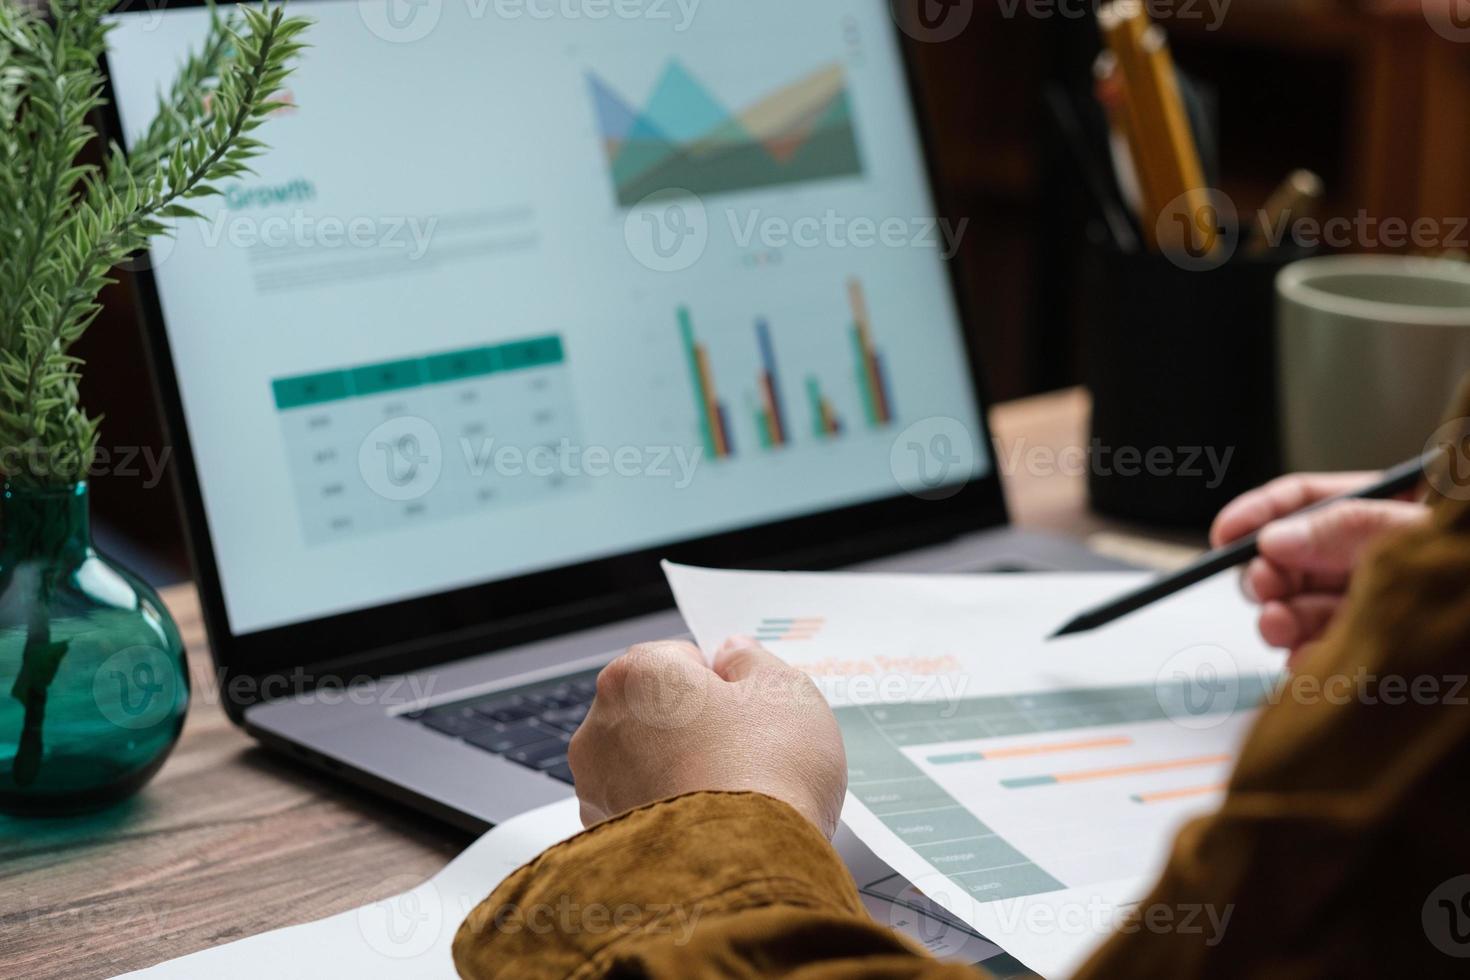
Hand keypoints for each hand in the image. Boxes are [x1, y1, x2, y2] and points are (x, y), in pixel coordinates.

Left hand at [568, 637, 846, 837]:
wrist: (748, 868)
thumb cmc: (764, 775)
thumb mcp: (784, 690)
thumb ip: (752, 660)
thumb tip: (735, 655)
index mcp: (637, 674)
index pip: (680, 658)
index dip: (722, 683)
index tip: (745, 706)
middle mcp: (601, 725)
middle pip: (656, 711)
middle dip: (696, 726)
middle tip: (746, 750)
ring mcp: (597, 786)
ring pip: (646, 764)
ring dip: (680, 771)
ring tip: (733, 795)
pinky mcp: (605, 838)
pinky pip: (643, 811)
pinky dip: (670, 816)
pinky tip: (710, 826)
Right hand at [1210, 472, 1428, 660]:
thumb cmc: (1467, 567)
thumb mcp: (1414, 531)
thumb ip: (1347, 529)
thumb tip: (1275, 538)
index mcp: (1384, 508)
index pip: (1307, 498)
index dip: (1259, 512)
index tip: (1225, 534)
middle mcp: (1370, 555)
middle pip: (1294, 556)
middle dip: (1268, 574)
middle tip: (1263, 585)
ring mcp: (1369, 602)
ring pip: (1301, 606)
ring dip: (1280, 618)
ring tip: (1277, 625)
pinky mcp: (1370, 648)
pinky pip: (1323, 652)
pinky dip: (1306, 657)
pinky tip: (1306, 658)